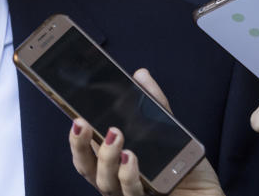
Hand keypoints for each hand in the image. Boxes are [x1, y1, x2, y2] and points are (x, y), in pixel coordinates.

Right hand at [68, 69, 223, 195]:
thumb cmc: (185, 169)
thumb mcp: (169, 131)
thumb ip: (154, 104)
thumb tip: (140, 74)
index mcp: (114, 164)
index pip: (86, 150)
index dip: (76, 135)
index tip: (74, 114)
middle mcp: (116, 181)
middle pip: (87, 168)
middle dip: (79, 145)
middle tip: (82, 123)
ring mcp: (129, 195)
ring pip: (105, 182)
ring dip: (107, 157)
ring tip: (115, 135)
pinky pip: (132, 194)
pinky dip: (129, 175)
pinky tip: (132, 158)